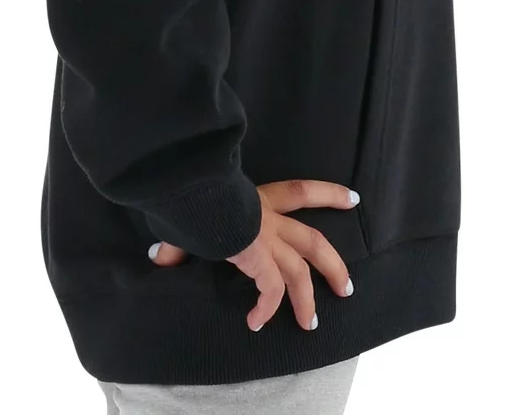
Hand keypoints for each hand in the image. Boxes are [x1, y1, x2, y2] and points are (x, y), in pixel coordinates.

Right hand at [147, 178, 357, 332]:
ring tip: (312, 323)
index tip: (353, 199)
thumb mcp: (194, 214)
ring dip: (309, 299)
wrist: (196, 189)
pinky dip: (267, 308)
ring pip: (301, 272)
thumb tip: (159, 256)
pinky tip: (256, 322)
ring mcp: (268, 239)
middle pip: (314, 241)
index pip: (300, 192)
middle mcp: (270, 219)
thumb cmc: (194, 192)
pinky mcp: (259, 258)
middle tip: (346, 287)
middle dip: (334, 265)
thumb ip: (182, 240)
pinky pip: (272, 290)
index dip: (328, 194)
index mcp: (260, 200)